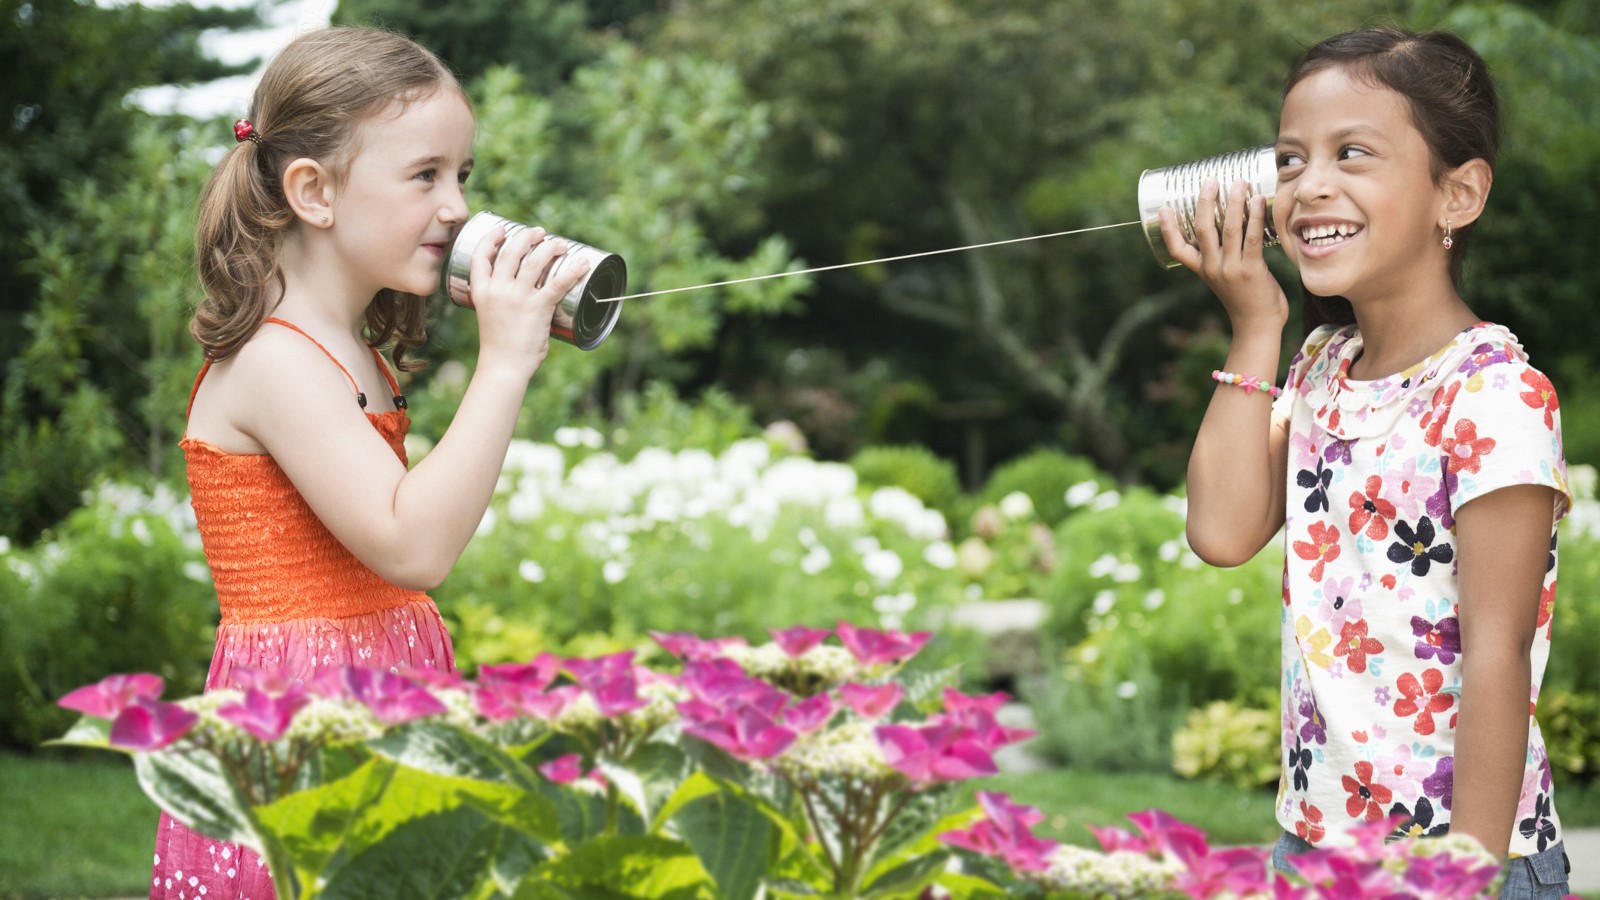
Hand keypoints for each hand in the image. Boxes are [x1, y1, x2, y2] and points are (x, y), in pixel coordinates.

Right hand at [466, 223, 591, 377]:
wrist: (503, 367)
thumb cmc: (500, 347)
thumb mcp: (490, 316)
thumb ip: (504, 301)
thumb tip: (529, 294)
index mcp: (481, 292)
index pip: (481, 256)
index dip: (491, 239)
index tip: (502, 230)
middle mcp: (497, 290)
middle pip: (511, 252)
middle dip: (527, 237)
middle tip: (540, 233)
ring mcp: (517, 298)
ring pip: (534, 261)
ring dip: (548, 247)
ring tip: (559, 244)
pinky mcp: (537, 308)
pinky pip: (558, 284)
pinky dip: (572, 271)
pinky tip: (582, 264)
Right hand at [1158, 178, 1287, 329]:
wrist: (1258, 327)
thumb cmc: (1245, 298)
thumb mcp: (1225, 278)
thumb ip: (1226, 256)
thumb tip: (1236, 222)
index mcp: (1202, 270)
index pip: (1177, 249)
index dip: (1168, 229)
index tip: (1163, 209)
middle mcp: (1213, 268)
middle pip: (1203, 230)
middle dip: (1206, 202)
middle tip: (1211, 181)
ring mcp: (1231, 270)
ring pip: (1229, 230)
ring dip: (1234, 202)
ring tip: (1239, 182)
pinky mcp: (1252, 271)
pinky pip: (1252, 239)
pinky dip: (1255, 217)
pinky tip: (1258, 201)